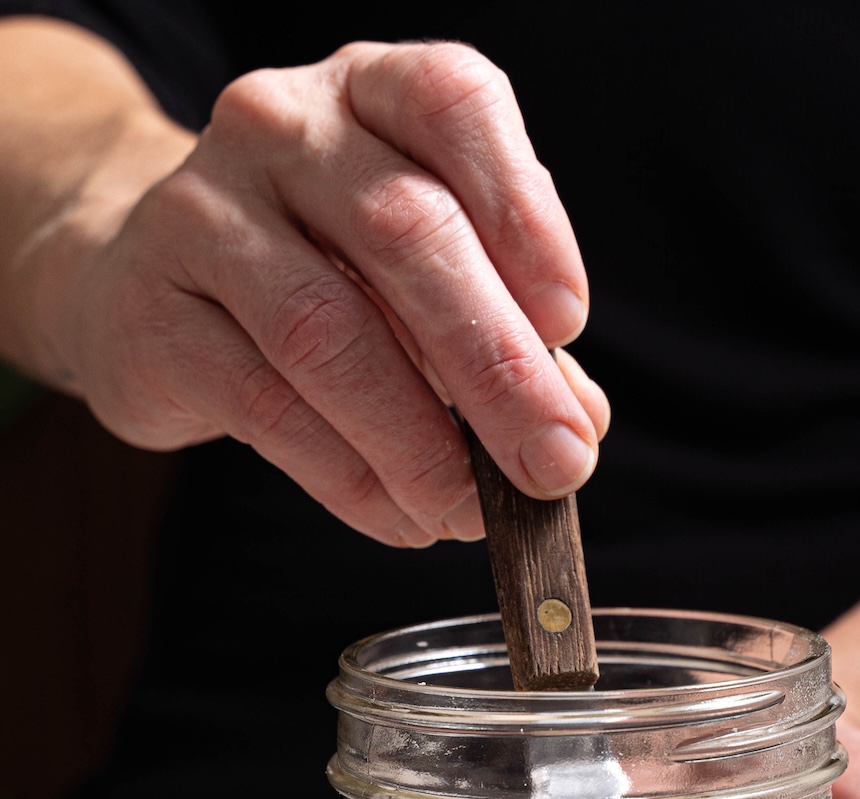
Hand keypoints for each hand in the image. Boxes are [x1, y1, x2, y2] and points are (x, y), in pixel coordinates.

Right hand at [40, 40, 607, 545]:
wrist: (156, 287)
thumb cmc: (329, 277)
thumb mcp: (427, 278)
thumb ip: (511, 333)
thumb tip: (578, 427)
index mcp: (373, 91)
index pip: (454, 108)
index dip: (524, 216)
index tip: (570, 325)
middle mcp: (283, 127)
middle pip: (404, 234)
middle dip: (495, 367)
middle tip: (553, 464)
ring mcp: (202, 213)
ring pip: (328, 333)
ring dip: (420, 444)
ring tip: (471, 511)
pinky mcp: (155, 314)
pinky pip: (268, 409)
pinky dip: (352, 480)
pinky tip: (402, 519)